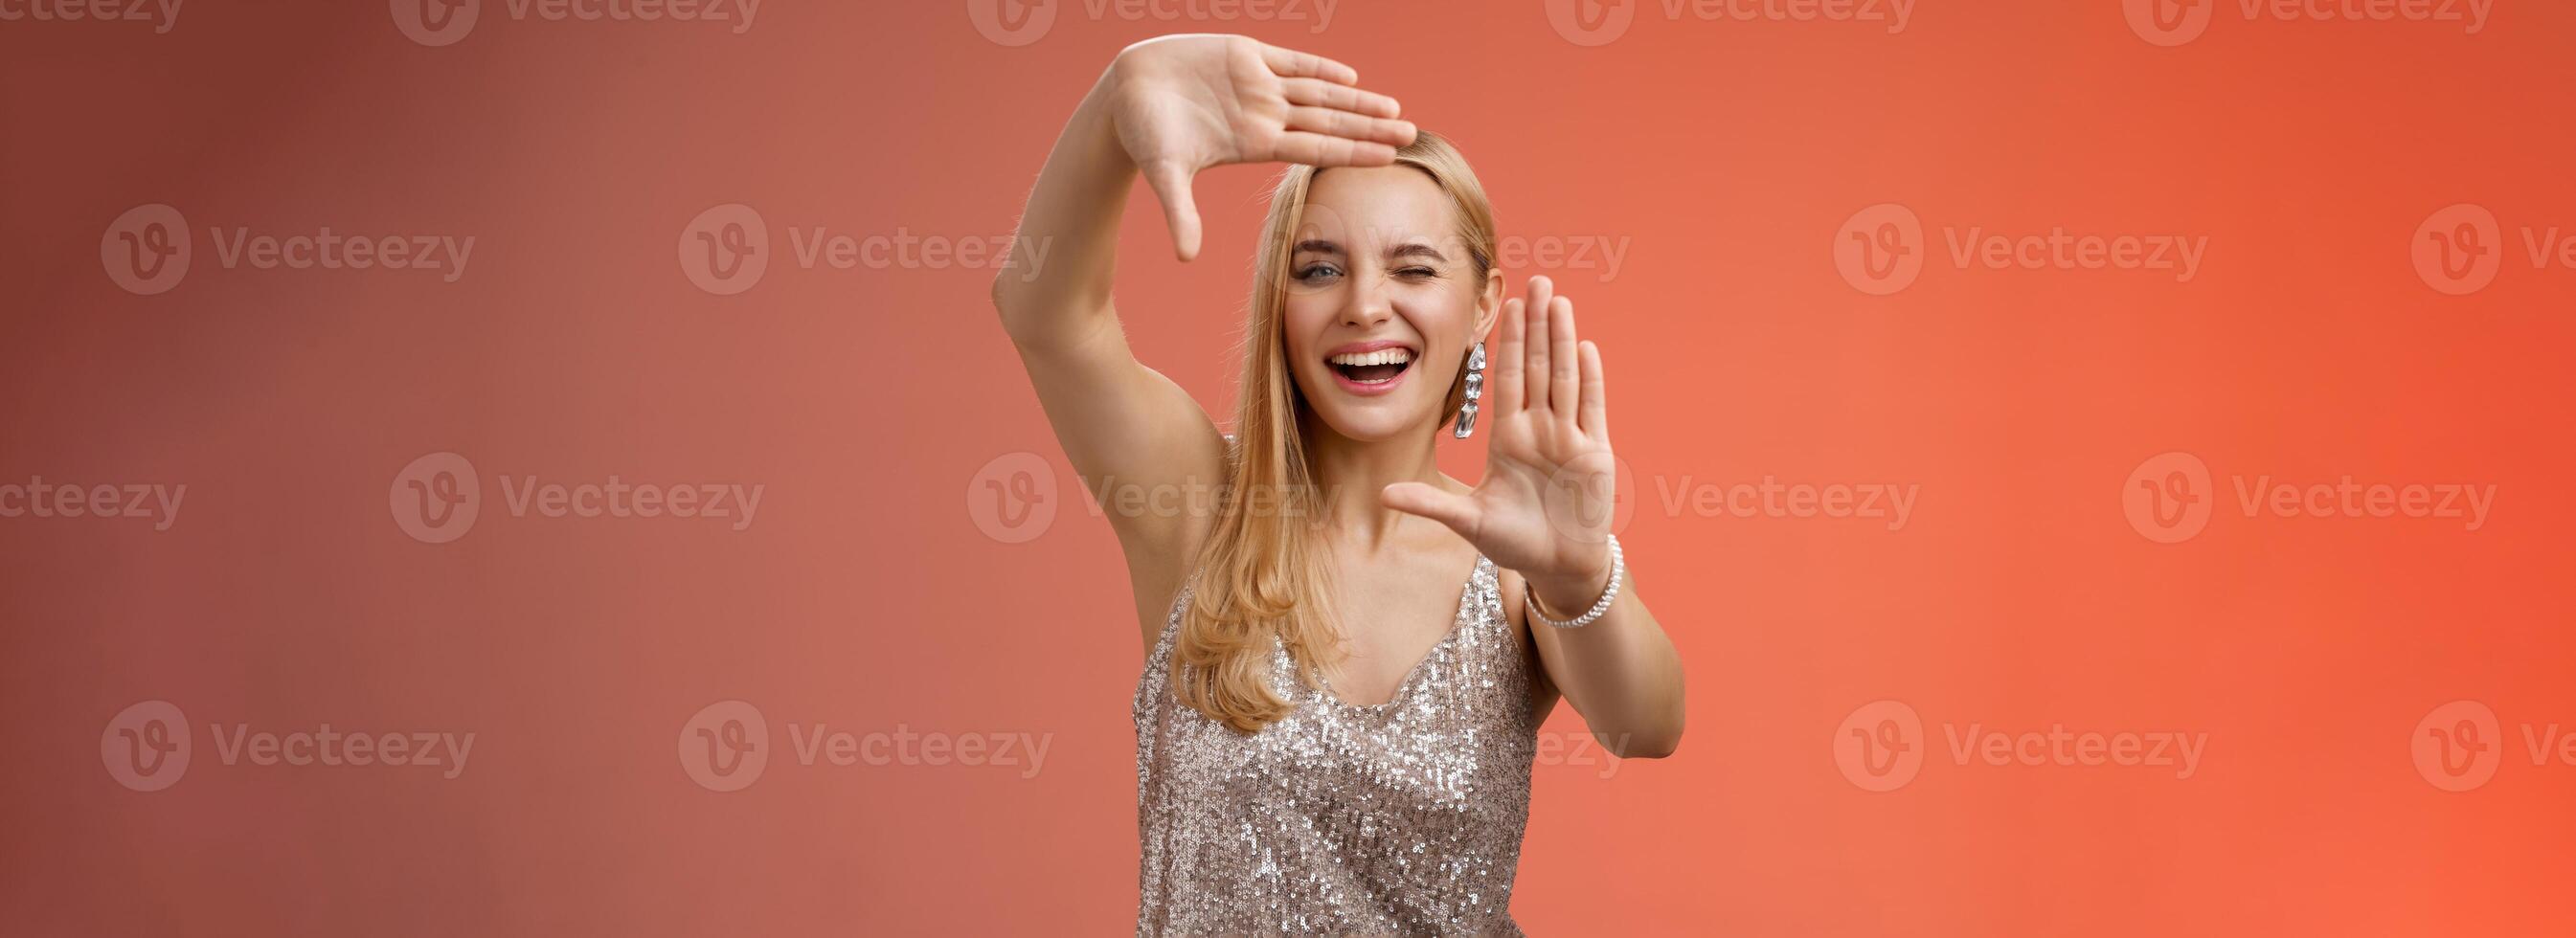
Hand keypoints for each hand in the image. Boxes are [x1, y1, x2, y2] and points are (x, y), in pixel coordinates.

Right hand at [1101, 34, 1417, 260]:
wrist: (1124, 93)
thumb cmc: (1144, 135)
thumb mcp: (1165, 174)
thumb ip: (1181, 213)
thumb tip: (1187, 259)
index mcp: (1255, 142)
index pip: (1316, 147)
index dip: (1353, 149)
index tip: (1389, 158)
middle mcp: (1264, 114)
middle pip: (1329, 120)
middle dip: (1370, 126)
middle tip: (1413, 133)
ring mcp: (1258, 83)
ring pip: (1319, 91)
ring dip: (1357, 98)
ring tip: (1394, 108)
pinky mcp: (1245, 54)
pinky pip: (1291, 61)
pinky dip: (1320, 66)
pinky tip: (1349, 76)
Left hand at [1383, 276, 1619, 610]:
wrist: (1558, 568)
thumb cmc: (1515, 542)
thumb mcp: (1467, 521)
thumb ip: (1430, 504)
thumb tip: (1383, 495)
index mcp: (1509, 438)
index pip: (1506, 378)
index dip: (1507, 342)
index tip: (1505, 306)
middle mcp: (1539, 429)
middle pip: (1537, 366)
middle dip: (1537, 324)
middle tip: (1537, 281)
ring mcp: (1569, 437)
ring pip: (1564, 377)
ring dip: (1562, 339)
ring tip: (1559, 301)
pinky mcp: (1595, 453)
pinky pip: (1591, 408)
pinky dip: (1589, 379)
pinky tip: (1585, 347)